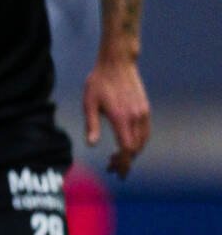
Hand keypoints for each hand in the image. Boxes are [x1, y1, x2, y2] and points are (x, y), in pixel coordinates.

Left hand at [83, 58, 148, 177]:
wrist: (117, 63)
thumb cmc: (99, 82)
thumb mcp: (89, 103)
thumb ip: (91, 125)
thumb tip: (91, 145)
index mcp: (121, 118)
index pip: (126, 148)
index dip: (122, 162)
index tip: (115, 171)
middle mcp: (136, 117)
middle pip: (135, 148)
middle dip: (125, 161)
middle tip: (111, 167)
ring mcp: (143, 112)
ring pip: (143, 141)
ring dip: (132, 152)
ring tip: (118, 158)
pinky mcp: (145, 108)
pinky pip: (145, 131)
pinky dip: (138, 142)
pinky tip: (127, 144)